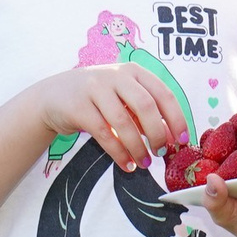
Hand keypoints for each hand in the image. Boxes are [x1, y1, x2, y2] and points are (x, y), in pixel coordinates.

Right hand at [28, 64, 187, 170]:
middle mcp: (116, 76)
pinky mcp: (79, 107)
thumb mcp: (123, 98)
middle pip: (146, 105)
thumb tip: (171, 137)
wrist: (53, 96)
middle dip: (158, 133)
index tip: (182, 140)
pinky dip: (118, 152)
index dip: (176, 118)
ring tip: (144, 163)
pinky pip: (104, 134)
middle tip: (161, 152)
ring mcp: (95, 89)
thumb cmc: (97, 98)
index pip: (163, 93)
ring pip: (123, 122)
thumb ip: (145, 112)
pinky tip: (126, 164)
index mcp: (133, 72)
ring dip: (137, 147)